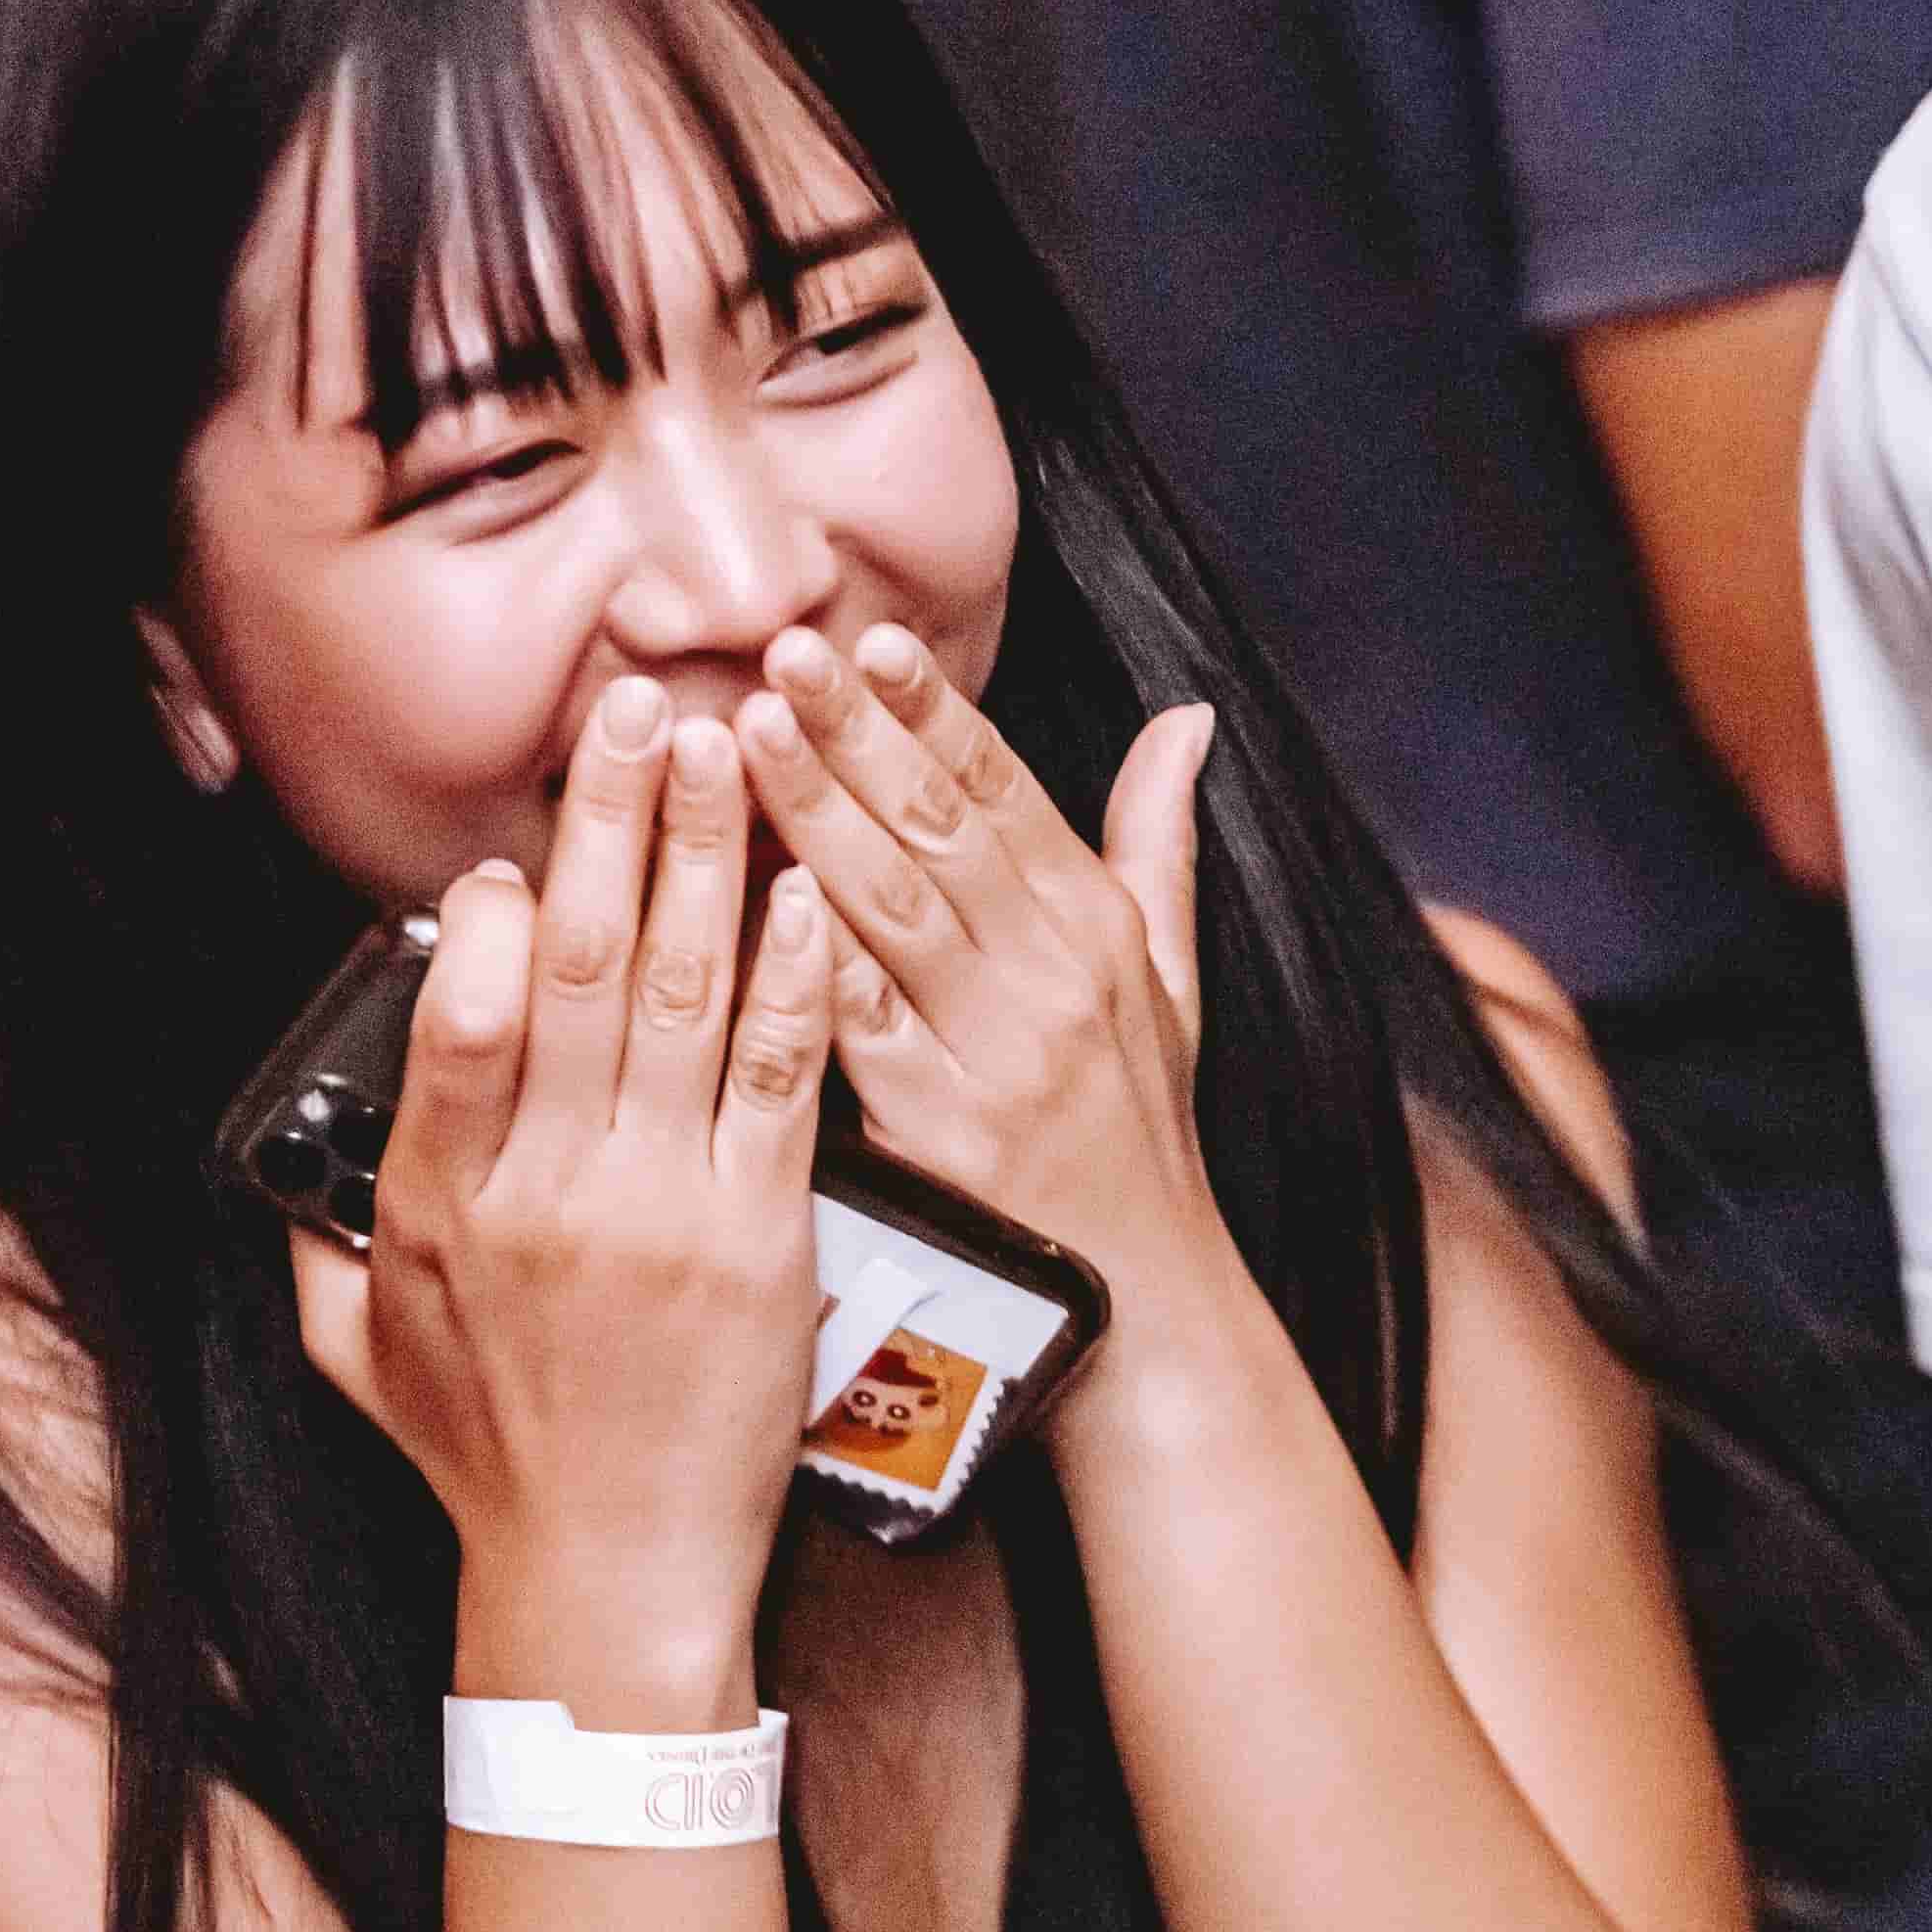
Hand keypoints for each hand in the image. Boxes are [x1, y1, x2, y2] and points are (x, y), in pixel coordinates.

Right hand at [291, 682, 833, 1724]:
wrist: (611, 1587)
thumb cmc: (492, 1474)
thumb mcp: (361, 1362)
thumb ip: (321, 1252)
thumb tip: (290, 1172)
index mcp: (443, 1208)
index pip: (464, 1025)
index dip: (497, 921)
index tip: (523, 843)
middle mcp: (547, 1194)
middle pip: (583, 971)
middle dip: (613, 823)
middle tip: (637, 709)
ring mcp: (660, 1212)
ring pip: (686, 997)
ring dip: (711, 858)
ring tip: (732, 750)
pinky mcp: (762, 1240)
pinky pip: (778, 1079)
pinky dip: (796, 979)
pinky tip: (813, 893)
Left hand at [735, 626, 1222, 1317]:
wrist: (1148, 1293)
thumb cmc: (1139, 1123)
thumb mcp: (1174, 976)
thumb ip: (1157, 841)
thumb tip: (1188, 718)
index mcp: (1096, 925)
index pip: (1006, 791)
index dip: (935, 710)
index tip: (871, 638)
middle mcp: (1050, 975)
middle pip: (940, 831)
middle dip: (859, 734)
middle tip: (784, 653)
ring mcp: (993, 1051)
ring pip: (892, 910)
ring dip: (815, 815)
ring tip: (743, 737)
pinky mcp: (937, 1129)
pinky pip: (857, 1025)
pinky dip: (807, 956)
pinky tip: (748, 894)